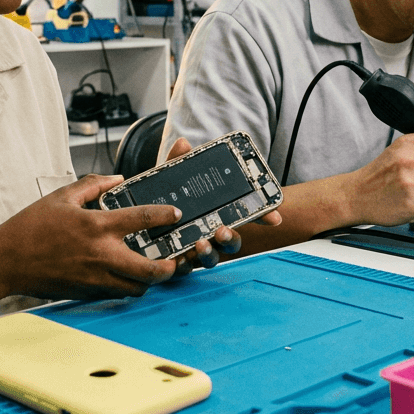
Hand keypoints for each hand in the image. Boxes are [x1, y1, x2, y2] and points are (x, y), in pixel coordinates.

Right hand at [0, 174, 180, 299]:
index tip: (174, 214)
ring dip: (149, 281)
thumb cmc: (31, 228)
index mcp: (97, 226)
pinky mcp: (87, 292)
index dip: (164, 215)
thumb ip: (92, 185)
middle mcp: (101, 255)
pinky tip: (126, 277)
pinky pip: (116, 294)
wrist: (6, 261)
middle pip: (149, 270)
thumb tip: (116, 179)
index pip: (142, 219)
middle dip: (168, 268)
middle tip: (174, 261)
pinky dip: (127, 287)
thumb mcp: (61, 197)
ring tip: (152, 271)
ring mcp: (95, 278)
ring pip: (136, 288)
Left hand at [161, 137, 282, 278]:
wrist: (139, 223)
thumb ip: (177, 164)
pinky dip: (183, 265)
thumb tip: (183, 144)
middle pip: (231, 243)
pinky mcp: (177, 262)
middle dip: (231, 238)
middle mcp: (211, 236)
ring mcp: (195, 251)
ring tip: (199, 244)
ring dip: (209, 253)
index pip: (245, 217)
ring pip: (211, 259)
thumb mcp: (169, 181)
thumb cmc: (163, 201)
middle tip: (222, 230)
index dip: (263, 217)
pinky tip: (178, 259)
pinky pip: (185, 269)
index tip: (274, 218)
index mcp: (216, 216)